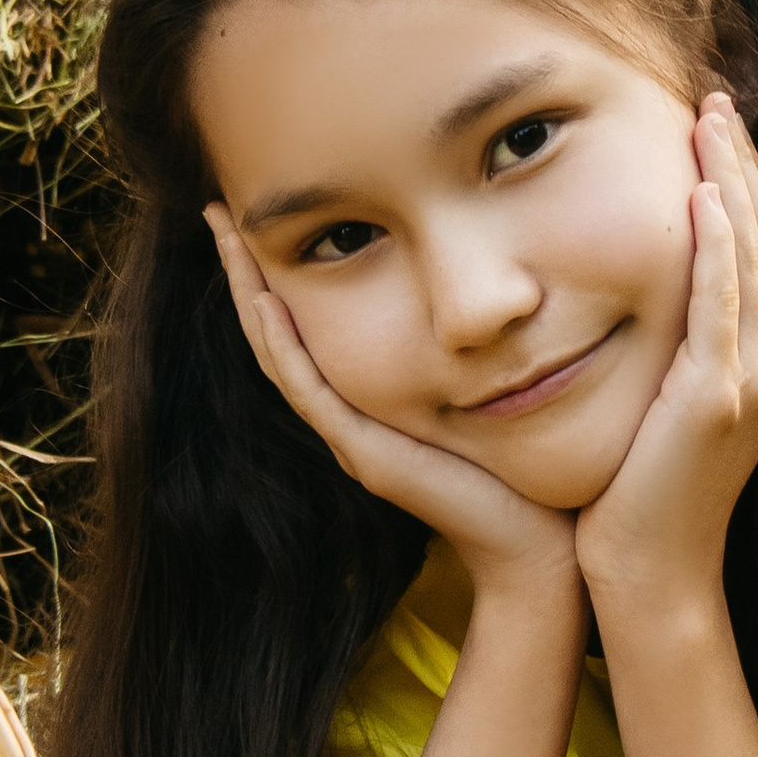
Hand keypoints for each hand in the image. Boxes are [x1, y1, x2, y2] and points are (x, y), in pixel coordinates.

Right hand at [206, 209, 581, 599]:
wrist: (539, 547)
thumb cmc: (526, 469)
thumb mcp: (489, 386)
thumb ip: (472, 345)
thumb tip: (491, 279)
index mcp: (367, 401)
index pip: (301, 326)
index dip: (272, 272)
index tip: (254, 213)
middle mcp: (346, 418)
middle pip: (274, 333)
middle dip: (244, 270)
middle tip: (218, 209)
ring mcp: (351, 438)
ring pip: (279, 356)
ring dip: (250, 295)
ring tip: (227, 238)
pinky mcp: (368, 456)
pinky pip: (313, 393)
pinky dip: (286, 347)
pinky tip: (269, 302)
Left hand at [575, 94, 757, 626]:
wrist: (649, 572)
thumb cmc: (644, 488)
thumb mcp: (672, 398)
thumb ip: (680, 339)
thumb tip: (652, 282)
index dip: (744, 180)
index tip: (714, 123)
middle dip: (740, 161)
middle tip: (713, 97)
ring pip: (752, 256)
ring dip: (731, 180)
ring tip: (706, 119)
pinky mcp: (723, 396)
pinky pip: (726, 302)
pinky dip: (720, 244)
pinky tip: (703, 195)